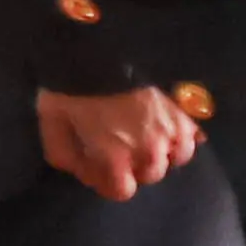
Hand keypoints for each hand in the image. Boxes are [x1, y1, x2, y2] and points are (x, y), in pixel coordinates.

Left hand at [40, 82, 201, 201]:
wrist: (95, 54)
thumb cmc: (71, 91)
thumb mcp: (53, 127)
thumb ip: (66, 158)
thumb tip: (83, 172)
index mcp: (115, 155)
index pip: (123, 191)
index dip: (110, 184)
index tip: (103, 172)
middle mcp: (148, 147)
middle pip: (151, 175)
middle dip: (134, 167)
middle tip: (122, 150)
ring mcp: (170, 128)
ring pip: (177, 157)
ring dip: (162, 153)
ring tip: (146, 139)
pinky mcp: (182, 110)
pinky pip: (192, 135)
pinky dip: (181, 136)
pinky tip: (165, 129)